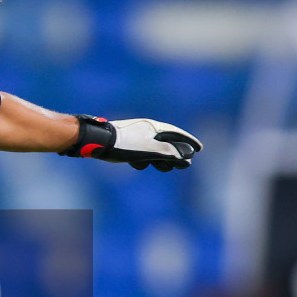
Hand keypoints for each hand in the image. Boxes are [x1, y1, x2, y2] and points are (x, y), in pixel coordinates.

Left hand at [62, 115, 201, 170]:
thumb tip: (185, 157)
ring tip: (163, 168)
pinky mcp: (126, 143)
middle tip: (183, 166)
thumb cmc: (123, 145)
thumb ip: (168, 153)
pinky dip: (142, 160)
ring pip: (153, 150)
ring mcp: (136, 136)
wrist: (97, 141)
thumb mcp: (149, 151)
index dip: (189, 142)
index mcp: (154, 128)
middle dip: (174, 155)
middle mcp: (147, 130)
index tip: (199, 149)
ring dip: (158, 160)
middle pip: (167, 143)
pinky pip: (140, 153)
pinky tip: (137, 164)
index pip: (177, 134)